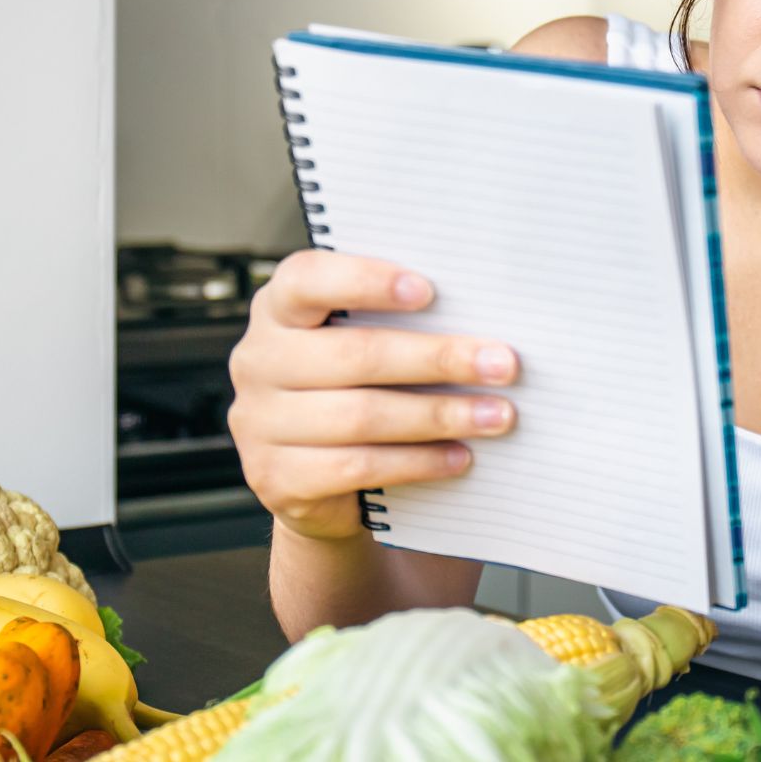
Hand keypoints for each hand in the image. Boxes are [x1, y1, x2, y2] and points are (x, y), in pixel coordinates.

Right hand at [227, 249, 518, 540]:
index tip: (429, 290)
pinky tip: (458, 456)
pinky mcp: (275, 478)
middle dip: (438, 359)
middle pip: (356, 355)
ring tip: (496, 415)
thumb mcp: (361, 343)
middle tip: (502, 364)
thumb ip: (397, 321)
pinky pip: (357, 467)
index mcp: (277, 309)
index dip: (366, 281)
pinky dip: (417, 462)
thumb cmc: (355, 388)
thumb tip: (481, 318)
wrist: (317, 481)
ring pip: (362, 416)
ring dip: (439, 415)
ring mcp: (259, 423)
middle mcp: (258, 361)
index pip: (307, 280)